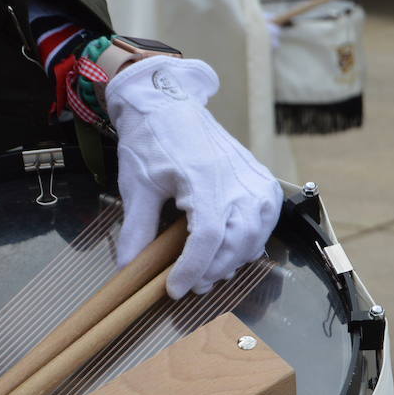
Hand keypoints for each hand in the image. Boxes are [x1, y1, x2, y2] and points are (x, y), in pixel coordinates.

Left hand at [105, 56, 282, 298]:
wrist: (171, 106)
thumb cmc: (152, 141)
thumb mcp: (136, 186)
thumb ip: (136, 229)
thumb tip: (128, 269)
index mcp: (204, 178)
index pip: (207, 237)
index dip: (192, 269)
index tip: (174, 289)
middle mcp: (237, 180)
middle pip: (237, 242)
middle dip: (213, 271)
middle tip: (190, 285)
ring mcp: (254, 180)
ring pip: (255, 237)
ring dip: (232, 261)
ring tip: (207, 271)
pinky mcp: (262, 181)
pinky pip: (265, 222)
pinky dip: (250, 243)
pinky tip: (228, 251)